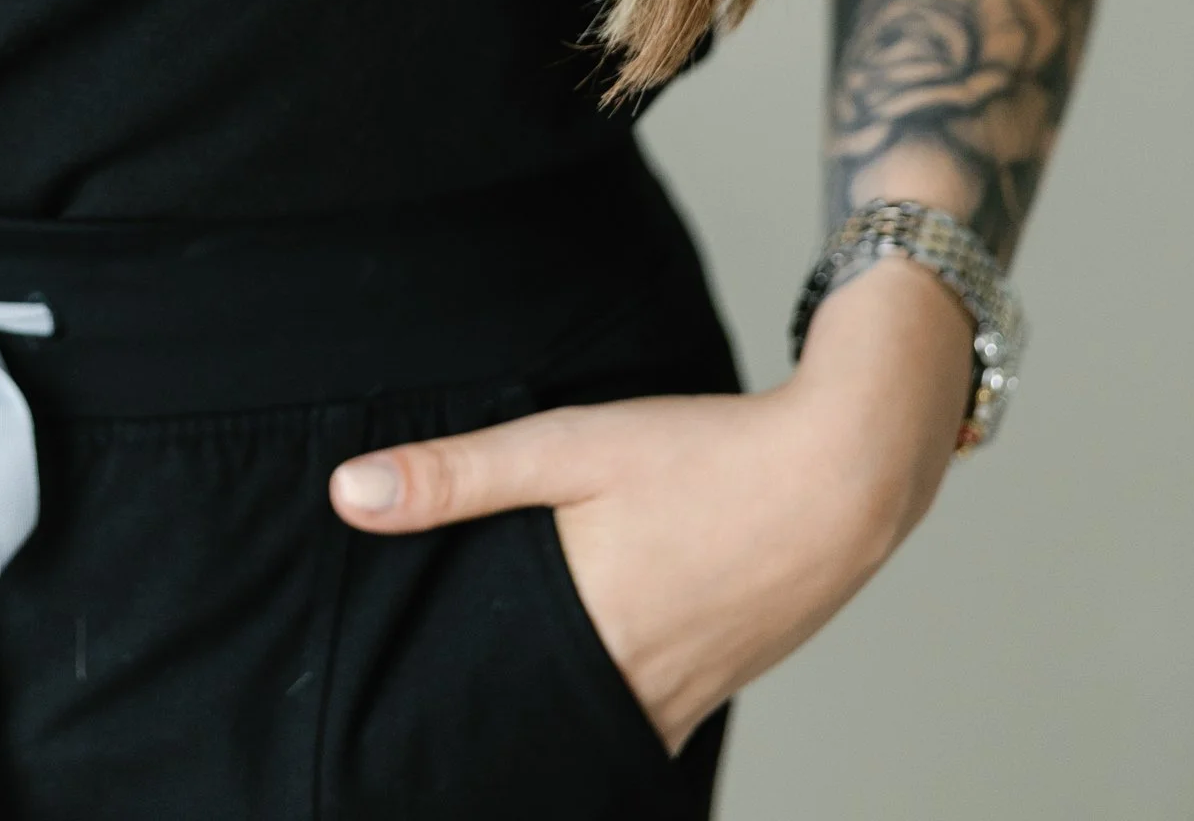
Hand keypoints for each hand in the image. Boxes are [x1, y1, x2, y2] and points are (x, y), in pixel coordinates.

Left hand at [326, 259, 974, 753]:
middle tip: (431, 734)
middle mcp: (639, 688)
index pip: (494, 720)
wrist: (845, 475)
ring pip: (599, 734)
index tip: (398, 748)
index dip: (443, 740)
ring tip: (502, 701)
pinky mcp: (721, 680)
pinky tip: (591, 667)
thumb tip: (347, 496)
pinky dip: (610, 706)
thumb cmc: (702, 457)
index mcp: (588, 637)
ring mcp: (690, 695)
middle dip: (493, 742)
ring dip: (553, 721)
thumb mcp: (567, 445)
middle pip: (544, 739)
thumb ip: (458, 475)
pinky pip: (650, 721)